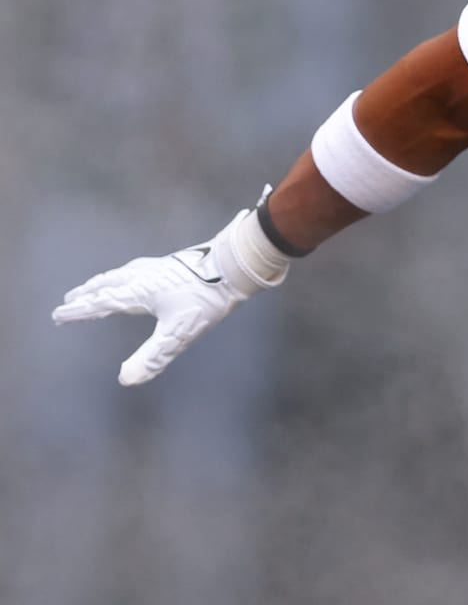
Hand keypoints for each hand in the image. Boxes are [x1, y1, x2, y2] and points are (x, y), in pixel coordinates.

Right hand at [53, 195, 289, 385]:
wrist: (236, 264)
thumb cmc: (207, 298)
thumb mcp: (179, 333)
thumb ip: (153, 357)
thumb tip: (126, 380)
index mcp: (138, 292)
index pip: (101, 304)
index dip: (79, 312)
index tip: (58, 315)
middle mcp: (143, 276)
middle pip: (107, 284)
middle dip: (87, 293)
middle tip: (69, 300)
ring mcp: (158, 266)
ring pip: (121, 274)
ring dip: (104, 281)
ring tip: (95, 285)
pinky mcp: (173, 262)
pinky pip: (138, 268)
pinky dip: (124, 273)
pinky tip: (137, 273)